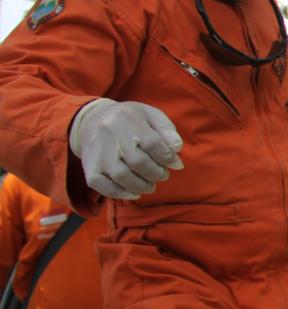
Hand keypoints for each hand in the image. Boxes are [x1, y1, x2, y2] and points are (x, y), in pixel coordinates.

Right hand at [69, 99, 183, 199]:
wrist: (91, 120)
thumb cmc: (129, 120)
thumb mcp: (150, 115)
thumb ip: (166, 130)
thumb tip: (177, 148)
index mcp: (128, 117)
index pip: (152, 142)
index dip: (167, 157)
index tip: (175, 164)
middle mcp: (110, 134)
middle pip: (138, 161)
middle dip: (156, 173)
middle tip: (162, 175)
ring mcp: (98, 152)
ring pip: (121, 175)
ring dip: (141, 185)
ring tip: (150, 185)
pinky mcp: (89, 167)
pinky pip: (102, 185)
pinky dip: (120, 193)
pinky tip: (133, 193)